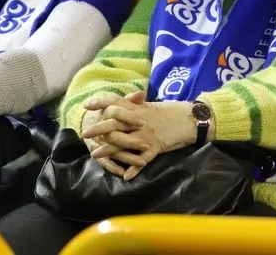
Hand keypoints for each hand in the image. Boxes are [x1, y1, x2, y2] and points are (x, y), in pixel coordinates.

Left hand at [84, 92, 198, 179]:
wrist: (191, 119)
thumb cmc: (172, 112)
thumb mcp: (152, 106)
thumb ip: (137, 105)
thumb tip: (127, 100)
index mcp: (139, 109)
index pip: (117, 101)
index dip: (101, 102)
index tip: (87, 105)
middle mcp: (140, 121)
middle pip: (115, 123)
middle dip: (98, 129)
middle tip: (85, 133)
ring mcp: (147, 135)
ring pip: (124, 142)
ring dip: (109, 150)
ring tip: (95, 155)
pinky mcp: (156, 147)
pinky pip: (143, 159)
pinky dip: (135, 168)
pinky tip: (126, 176)